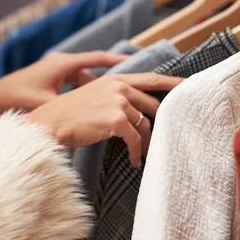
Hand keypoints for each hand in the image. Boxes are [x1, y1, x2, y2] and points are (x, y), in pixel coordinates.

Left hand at [0, 51, 127, 140]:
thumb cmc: (15, 101)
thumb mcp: (45, 103)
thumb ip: (68, 107)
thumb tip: (91, 117)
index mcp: (62, 64)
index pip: (97, 58)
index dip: (117, 60)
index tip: (135, 61)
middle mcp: (60, 65)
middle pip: (94, 69)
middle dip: (113, 77)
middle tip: (133, 84)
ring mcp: (55, 74)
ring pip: (85, 80)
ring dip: (100, 90)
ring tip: (119, 101)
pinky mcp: (50, 84)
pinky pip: (75, 87)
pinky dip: (86, 95)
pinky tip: (95, 109)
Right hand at [27, 73, 184, 166]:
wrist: (50, 123)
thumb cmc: (69, 114)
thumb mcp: (94, 96)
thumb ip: (115, 97)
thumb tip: (136, 113)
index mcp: (115, 79)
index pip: (151, 79)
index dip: (172, 83)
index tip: (189, 86)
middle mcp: (119, 87)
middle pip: (152, 105)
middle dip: (160, 123)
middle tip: (164, 137)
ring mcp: (118, 102)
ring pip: (145, 124)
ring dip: (146, 143)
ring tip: (143, 155)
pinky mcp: (116, 119)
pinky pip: (135, 139)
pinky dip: (137, 152)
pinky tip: (135, 161)